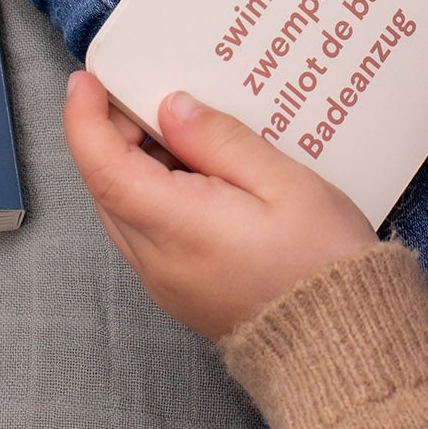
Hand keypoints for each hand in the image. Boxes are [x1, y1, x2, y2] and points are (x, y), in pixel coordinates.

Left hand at [62, 72, 378, 340]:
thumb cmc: (324, 265)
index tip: (88, 83)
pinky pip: (147, 234)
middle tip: (149, 96)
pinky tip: (199, 176)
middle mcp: (158, 261)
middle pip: (107, 187)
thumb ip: (221, 141)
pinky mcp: (180, 292)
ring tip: (183, 132)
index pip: (103, 167)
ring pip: (124, 211)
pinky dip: (155, 196)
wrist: (342, 345)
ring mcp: (165, 282)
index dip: (85, 119)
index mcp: (179, 228)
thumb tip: (173, 109)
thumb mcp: (285, 184)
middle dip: (113, 135)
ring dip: (135, 167)